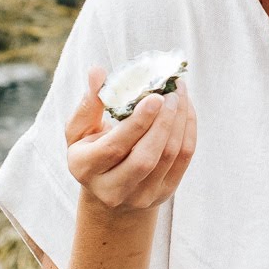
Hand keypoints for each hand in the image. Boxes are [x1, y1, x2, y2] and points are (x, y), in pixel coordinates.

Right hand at [65, 68, 195, 214]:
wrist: (107, 193)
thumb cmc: (91, 151)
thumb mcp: (80, 131)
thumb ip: (88, 103)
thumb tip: (97, 71)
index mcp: (85, 168)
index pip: (115, 147)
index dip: (137, 123)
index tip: (155, 97)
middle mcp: (112, 190)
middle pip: (145, 158)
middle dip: (163, 122)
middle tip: (171, 93)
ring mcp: (141, 196)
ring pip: (169, 157)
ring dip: (179, 122)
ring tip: (179, 95)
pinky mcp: (163, 193)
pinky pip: (183, 160)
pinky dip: (188, 131)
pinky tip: (185, 111)